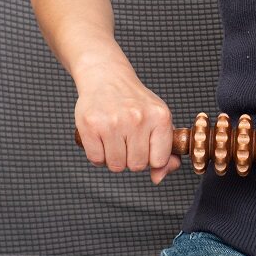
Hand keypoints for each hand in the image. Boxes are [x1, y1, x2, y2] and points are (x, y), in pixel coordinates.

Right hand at [74, 62, 181, 184]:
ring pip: (116, 166)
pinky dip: (98, 156)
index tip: (145, 147)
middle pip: (136, 165)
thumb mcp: (158, 120)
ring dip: (114, 159)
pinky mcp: (91, 125)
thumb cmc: (135, 102)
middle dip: (131, 159)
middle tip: (127, 140)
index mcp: (160, 117)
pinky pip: (96, 159)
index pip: (159, 160)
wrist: (107, 77)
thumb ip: (165, 151)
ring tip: (114, 140)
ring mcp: (113, 122)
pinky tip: (101, 140)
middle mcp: (138, 119)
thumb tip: (158, 178)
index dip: (151, 159)